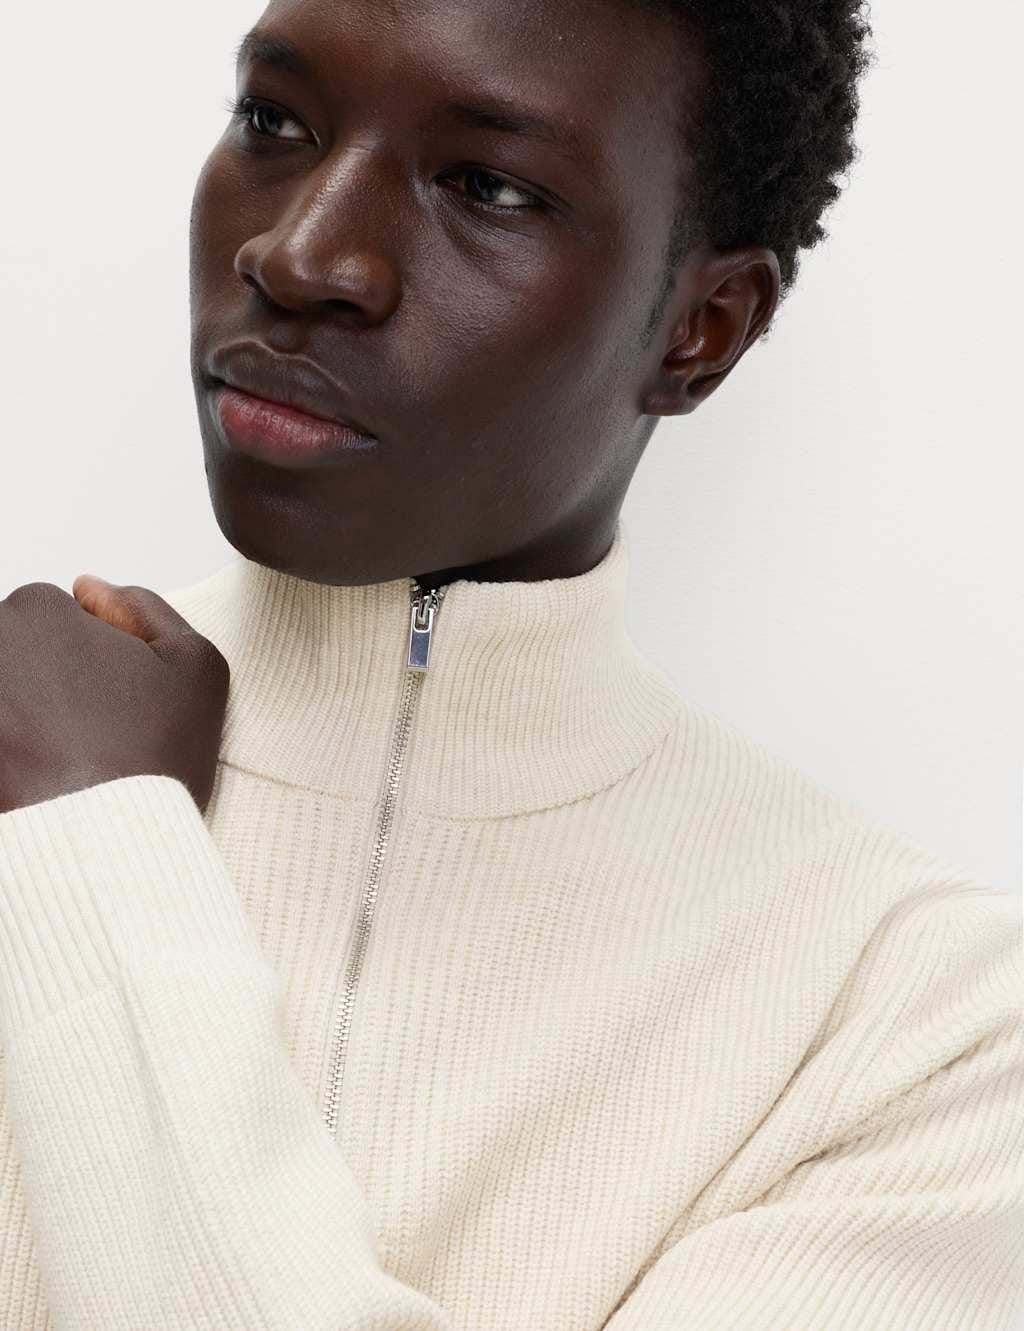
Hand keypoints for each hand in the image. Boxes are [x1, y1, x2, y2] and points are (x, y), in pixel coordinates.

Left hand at [0, 575, 229, 815]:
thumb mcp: (197, 665)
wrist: (107, 851)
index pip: (58, 618)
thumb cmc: (153, 761)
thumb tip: (92, 590)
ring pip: (6, 695)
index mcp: (39, 612)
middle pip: (19, 653)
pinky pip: (0, 743)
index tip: (111, 702)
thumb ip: (148, 608)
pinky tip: (36, 781)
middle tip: (86, 738)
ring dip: (24, 720)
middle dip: (47, 685)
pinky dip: (13, 756)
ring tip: (61, 765)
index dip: (92, 659)